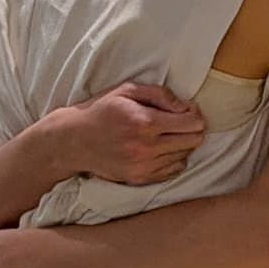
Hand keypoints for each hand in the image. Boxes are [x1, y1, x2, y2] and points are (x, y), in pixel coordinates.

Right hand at [68, 83, 205, 184]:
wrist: (74, 140)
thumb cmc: (101, 110)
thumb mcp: (127, 90)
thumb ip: (160, 94)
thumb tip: (186, 106)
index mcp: (145, 121)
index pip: (192, 122)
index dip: (194, 113)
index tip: (186, 109)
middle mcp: (146, 147)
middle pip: (193, 140)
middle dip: (193, 128)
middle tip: (181, 121)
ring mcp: (144, 165)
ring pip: (185, 156)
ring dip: (182, 144)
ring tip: (167, 134)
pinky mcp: (140, 178)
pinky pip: (172, 170)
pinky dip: (173, 159)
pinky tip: (161, 149)